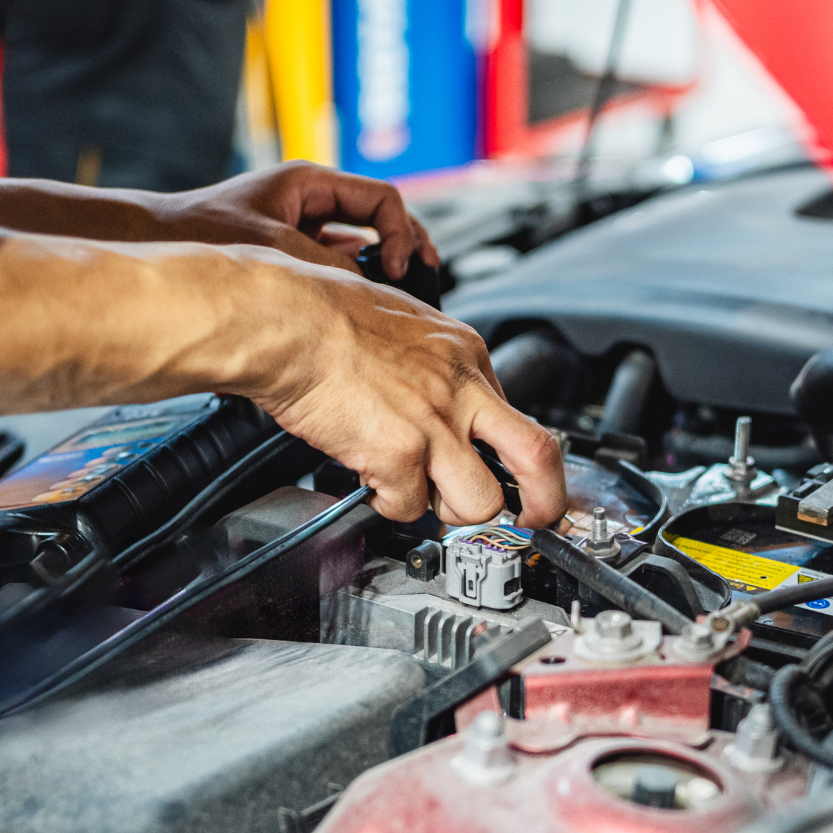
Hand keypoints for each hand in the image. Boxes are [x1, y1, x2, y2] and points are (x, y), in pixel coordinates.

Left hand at [151, 162, 439, 276]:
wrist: (158, 242)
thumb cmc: (202, 231)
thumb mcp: (274, 247)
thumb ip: (326, 266)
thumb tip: (369, 289)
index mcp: (310, 182)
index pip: (382, 199)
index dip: (401, 232)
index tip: (399, 266)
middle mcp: (310, 200)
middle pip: (380, 217)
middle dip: (406, 245)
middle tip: (424, 274)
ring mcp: (302, 226)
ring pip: (361, 241)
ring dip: (381, 265)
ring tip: (399, 292)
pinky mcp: (291, 252)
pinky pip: (337, 263)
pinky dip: (353, 279)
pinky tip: (359, 301)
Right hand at [227, 248, 565, 528]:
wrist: (287, 320)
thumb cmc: (325, 313)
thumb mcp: (405, 322)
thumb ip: (432, 365)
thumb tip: (437, 399)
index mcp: (465, 354)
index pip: (515, 416)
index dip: (508, 455)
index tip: (507, 472)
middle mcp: (460, 389)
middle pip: (537, 457)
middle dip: (545, 500)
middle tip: (535, 519)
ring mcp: (434, 424)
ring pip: (480, 502)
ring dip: (451, 510)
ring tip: (420, 492)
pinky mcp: (399, 454)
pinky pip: (409, 508)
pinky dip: (390, 504)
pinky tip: (372, 480)